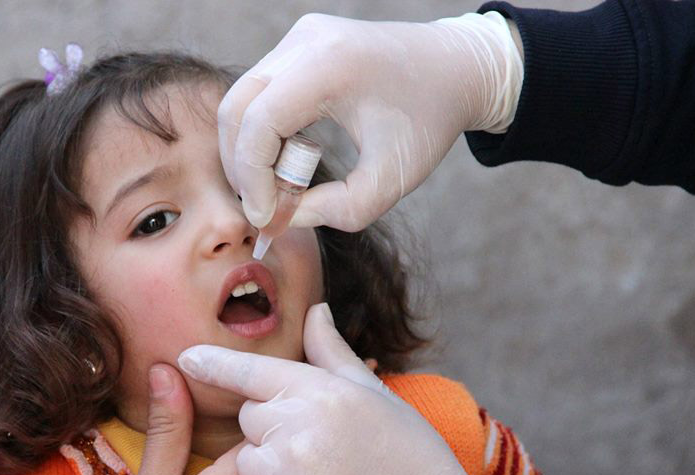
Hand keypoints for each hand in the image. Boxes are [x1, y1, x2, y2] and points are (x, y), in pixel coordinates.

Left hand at [177, 304, 496, 474]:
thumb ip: (333, 353)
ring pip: (245, 464)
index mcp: (319, 392)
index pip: (249, 371)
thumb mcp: (375, 396)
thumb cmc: (409, 456)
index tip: (184, 356)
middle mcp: (295, 430)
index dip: (213, 363)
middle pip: (249, 419)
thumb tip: (315, 310)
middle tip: (319, 449)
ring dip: (269, 472)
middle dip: (272, 429)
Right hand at [218, 12, 522, 231]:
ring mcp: (299, 37)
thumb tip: (283, 217)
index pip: (258, 122)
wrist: (457, 68)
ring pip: (242, 99)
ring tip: (281, 187)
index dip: (252, 177)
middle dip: (241, 166)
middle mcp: (306, 41)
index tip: (265, 218)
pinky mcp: (299, 44)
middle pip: (236, 107)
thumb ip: (339, 209)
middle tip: (262, 207)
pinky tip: (290, 160)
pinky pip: (260, 92)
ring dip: (250, 151)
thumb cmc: (429, 122)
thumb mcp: (392, 178)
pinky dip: (263, 133)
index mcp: (330, 65)